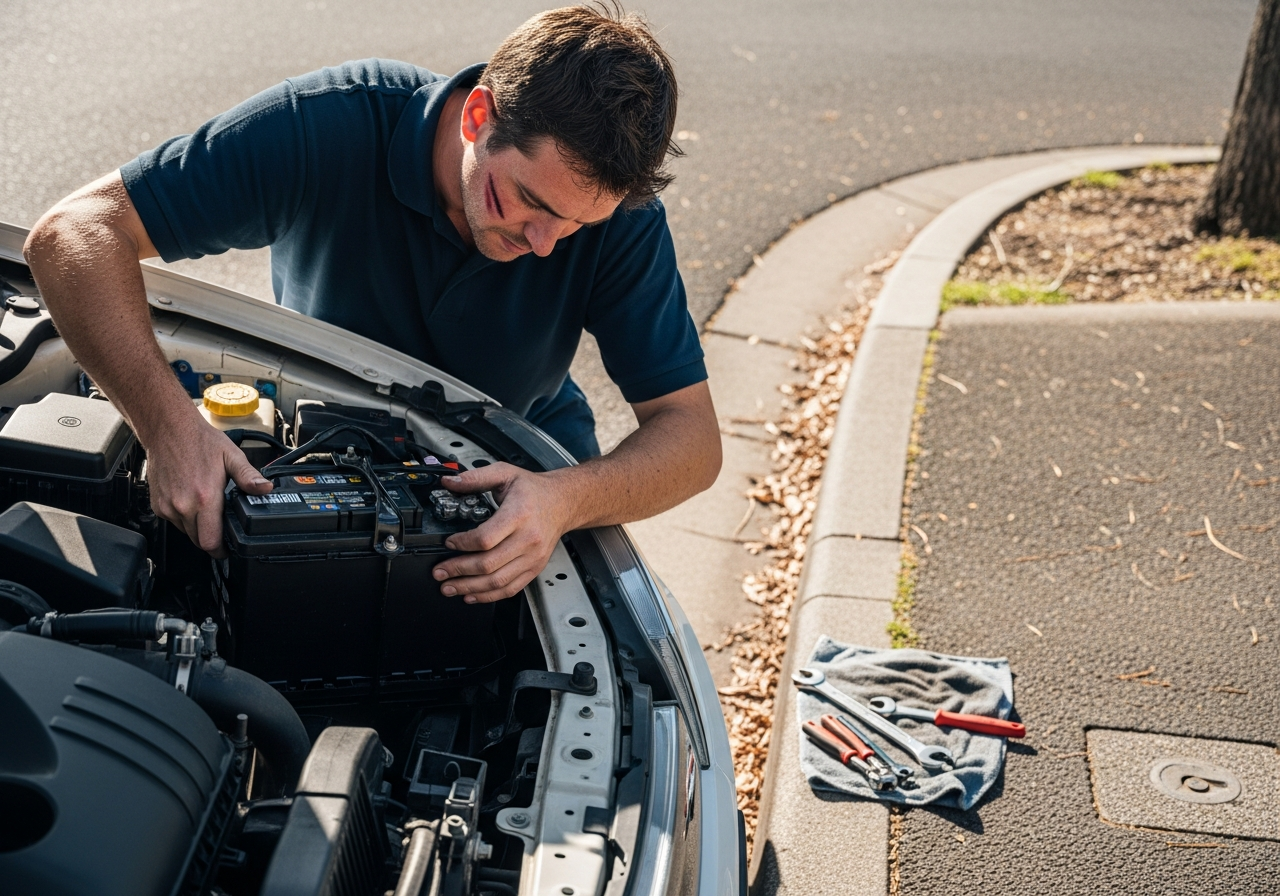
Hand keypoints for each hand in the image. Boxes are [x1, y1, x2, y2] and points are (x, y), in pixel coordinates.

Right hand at [145, 413, 272, 556]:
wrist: (168, 429)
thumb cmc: (198, 441)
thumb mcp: (231, 456)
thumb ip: (249, 477)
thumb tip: (265, 489)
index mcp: (204, 497)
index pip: (211, 541)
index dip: (221, 550)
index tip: (228, 549)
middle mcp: (183, 505)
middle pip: (199, 541)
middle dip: (212, 538)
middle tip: (222, 525)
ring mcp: (167, 506)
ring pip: (186, 532)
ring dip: (198, 527)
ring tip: (207, 507)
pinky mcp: (157, 504)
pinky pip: (174, 521)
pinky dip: (184, 517)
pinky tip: (192, 500)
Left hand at [432, 463, 573, 603]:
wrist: (563, 502)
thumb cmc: (534, 490)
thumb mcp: (505, 474)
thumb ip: (475, 477)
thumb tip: (449, 482)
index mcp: (519, 515)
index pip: (486, 538)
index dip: (463, 544)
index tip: (448, 542)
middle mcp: (528, 539)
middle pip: (488, 564)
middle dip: (458, 570)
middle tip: (439, 572)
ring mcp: (533, 557)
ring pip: (497, 581)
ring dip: (470, 587)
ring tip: (449, 587)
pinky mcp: (534, 568)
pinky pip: (511, 588)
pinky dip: (489, 596)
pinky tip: (472, 595)